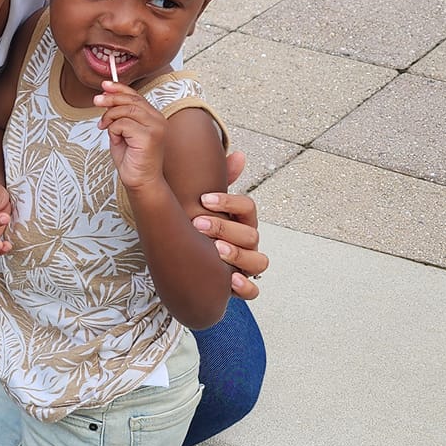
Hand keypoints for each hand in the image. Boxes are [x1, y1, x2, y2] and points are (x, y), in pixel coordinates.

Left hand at [94, 78, 166, 193]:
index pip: (137, 96)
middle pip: (132, 100)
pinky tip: (116, 140)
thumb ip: (118, 116)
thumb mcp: (122, 132)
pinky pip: (123, 124)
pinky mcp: (149, 137)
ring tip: (104, 127)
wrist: (141, 182)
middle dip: (111, 98)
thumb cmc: (132, 160)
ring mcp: (156, 128)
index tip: (105, 85)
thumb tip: (106, 98)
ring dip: (110, 117)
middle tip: (96, 100)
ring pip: (126, 110)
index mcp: (154, 118)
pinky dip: (114, 130)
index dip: (120, 89)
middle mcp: (158, 120)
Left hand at [191, 149, 267, 299]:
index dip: (229, 202)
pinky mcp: (241, 286)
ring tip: (216, 250)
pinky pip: (254, 291)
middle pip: (250, 233)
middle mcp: (249, 241)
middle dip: (224, 227)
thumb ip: (218, 180)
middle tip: (198, 223)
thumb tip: (239, 154)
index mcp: (242, 220)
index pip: (247, 207)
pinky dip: (246, 287)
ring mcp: (247, 264)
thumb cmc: (199, 227)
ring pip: (258, 261)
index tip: (204, 199)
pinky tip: (230, 280)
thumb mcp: (203, 205)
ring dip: (238, 255)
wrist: (187, 261)